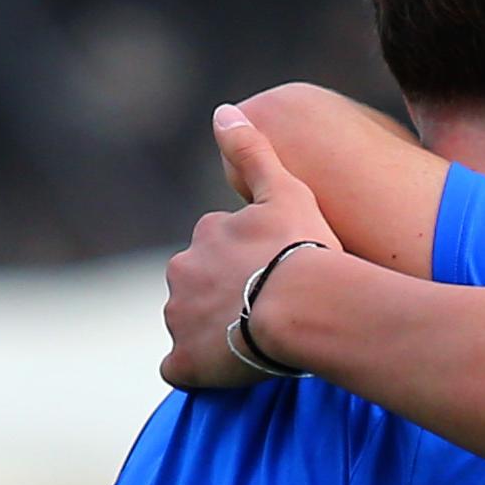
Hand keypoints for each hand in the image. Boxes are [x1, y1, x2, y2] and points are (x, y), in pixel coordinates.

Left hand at [161, 106, 338, 390]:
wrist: (303, 305)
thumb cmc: (301, 249)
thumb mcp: (284, 190)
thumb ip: (252, 152)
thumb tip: (222, 110)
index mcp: (206, 236)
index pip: (217, 248)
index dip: (246, 264)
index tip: (276, 276)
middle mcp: (183, 272)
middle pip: (198, 286)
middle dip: (223, 297)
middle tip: (268, 312)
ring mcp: (182, 319)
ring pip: (189, 326)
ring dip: (213, 333)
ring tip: (256, 345)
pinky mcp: (187, 362)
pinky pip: (181, 369)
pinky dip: (196, 371)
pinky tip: (225, 374)